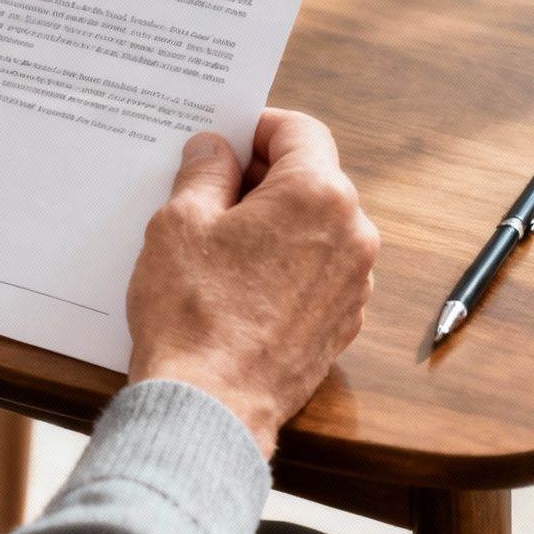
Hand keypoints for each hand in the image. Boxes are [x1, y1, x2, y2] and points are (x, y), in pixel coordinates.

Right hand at [125, 109, 378, 458]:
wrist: (210, 407)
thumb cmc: (193, 314)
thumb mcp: (180, 222)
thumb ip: (204, 172)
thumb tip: (214, 150)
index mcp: (319, 195)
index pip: (299, 131)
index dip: (257, 127)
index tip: (225, 139)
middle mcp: (352, 236)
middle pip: (312, 179)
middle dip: (262, 177)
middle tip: (207, 189)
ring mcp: (352, 285)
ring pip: (315, 228)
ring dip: (274, 223)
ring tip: (217, 243)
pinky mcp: (341, 325)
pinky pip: (316, 273)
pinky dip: (284, 265)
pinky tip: (237, 283)